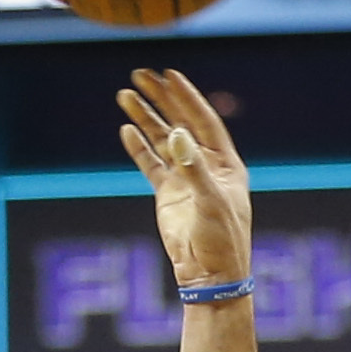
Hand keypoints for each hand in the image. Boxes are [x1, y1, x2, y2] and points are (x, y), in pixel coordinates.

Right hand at [116, 68, 251, 291]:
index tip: (169, 75)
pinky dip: (138, 148)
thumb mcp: (211, 202)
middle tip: (141, 75)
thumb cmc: (221, 240)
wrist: (209, 275)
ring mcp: (185, 178)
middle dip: (162, 99)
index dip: (187, 98)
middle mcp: (205, 166)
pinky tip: (126, 129)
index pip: (204, 121)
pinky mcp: (168, 194)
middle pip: (180, 123)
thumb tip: (177, 134)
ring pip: (162, 140)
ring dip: (145, 117)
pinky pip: (151, 164)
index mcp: (225, 164)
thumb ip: (194, 169)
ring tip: (125, 94)